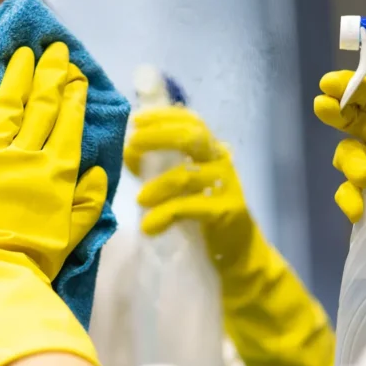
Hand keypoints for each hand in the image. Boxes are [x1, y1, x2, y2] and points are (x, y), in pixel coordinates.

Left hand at [125, 106, 253, 271]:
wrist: (236, 249)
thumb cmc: (202, 211)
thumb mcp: (179, 184)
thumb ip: (155, 166)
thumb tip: (128, 151)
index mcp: (210, 150)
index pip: (191, 121)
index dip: (164, 116)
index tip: (137, 119)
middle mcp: (221, 161)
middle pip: (193, 137)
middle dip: (159, 136)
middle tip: (132, 143)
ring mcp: (226, 185)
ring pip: (187, 176)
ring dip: (157, 185)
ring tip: (139, 199)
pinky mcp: (225, 211)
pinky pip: (189, 207)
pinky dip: (164, 215)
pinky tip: (149, 226)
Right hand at [315, 70, 365, 265]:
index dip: (356, 88)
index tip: (332, 84)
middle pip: (357, 125)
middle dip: (339, 114)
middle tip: (324, 106)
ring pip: (351, 158)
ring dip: (349, 162)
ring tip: (363, 176)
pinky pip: (352, 196)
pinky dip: (349, 199)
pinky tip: (357, 209)